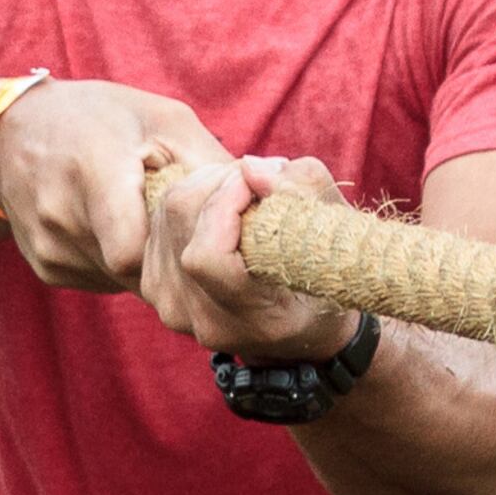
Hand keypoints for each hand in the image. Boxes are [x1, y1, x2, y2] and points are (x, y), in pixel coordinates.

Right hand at [0, 78, 230, 296]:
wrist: (9, 134)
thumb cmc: (99, 117)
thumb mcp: (160, 118)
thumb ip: (210, 163)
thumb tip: (266, 199)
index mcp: (91, 169)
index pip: (134, 249)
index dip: (174, 246)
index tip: (192, 225)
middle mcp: (60, 214)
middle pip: (138, 267)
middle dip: (166, 251)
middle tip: (176, 222)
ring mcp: (48, 247)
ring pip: (124, 278)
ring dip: (146, 257)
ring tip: (139, 214)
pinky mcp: (45, 268)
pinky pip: (103, 279)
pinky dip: (119, 260)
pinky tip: (113, 226)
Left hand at [140, 153, 358, 361]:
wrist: (301, 327)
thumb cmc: (329, 274)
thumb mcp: (339, 234)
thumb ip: (302, 192)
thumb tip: (248, 167)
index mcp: (255, 319)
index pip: (205, 257)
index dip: (223, 205)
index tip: (254, 181)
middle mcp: (205, 321)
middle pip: (180, 223)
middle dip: (216, 181)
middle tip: (253, 174)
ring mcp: (174, 308)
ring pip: (164, 216)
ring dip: (201, 187)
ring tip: (240, 187)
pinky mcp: (156, 289)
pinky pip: (156, 224)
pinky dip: (186, 202)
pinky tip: (217, 206)